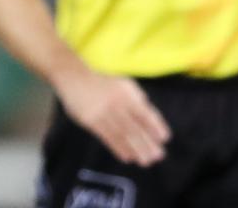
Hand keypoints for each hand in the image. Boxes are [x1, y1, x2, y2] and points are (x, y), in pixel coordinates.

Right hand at [53, 66, 170, 166]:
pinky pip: (107, 137)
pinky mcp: (90, 120)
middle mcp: (115, 103)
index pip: (145, 113)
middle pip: (134, 127)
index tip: (164, 138)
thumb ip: (136, 99)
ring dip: (135, 149)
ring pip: (122, 134)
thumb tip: (150, 119)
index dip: (155, 126)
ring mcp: (102, 112)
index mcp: (126, 93)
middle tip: (157, 156)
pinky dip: (118, 148)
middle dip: (147, 143)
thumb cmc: (101, 82)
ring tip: (145, 161)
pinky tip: (126, 157)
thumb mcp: (122, 84)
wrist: (73, 76)